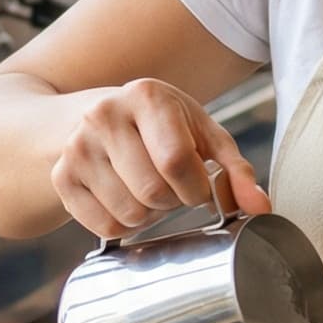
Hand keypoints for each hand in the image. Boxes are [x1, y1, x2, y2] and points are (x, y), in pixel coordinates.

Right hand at [50, 78, 270, 237]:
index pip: (176, 161)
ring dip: (148, 215)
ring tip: (144, 187)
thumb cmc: (157, 127)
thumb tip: (262, 209)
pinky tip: (121, 197)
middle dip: (172, 201)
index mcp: (146, 96)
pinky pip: (105, 226)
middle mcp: (104, 115)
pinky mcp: (61, 177)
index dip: (196, 188)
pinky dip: (122, 224)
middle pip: (153, 192)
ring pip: (129, 214)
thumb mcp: (200, 133)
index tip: (198, 187)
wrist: (83, 119)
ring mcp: (76, 147)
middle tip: (169, 185)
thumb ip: (235, 170)